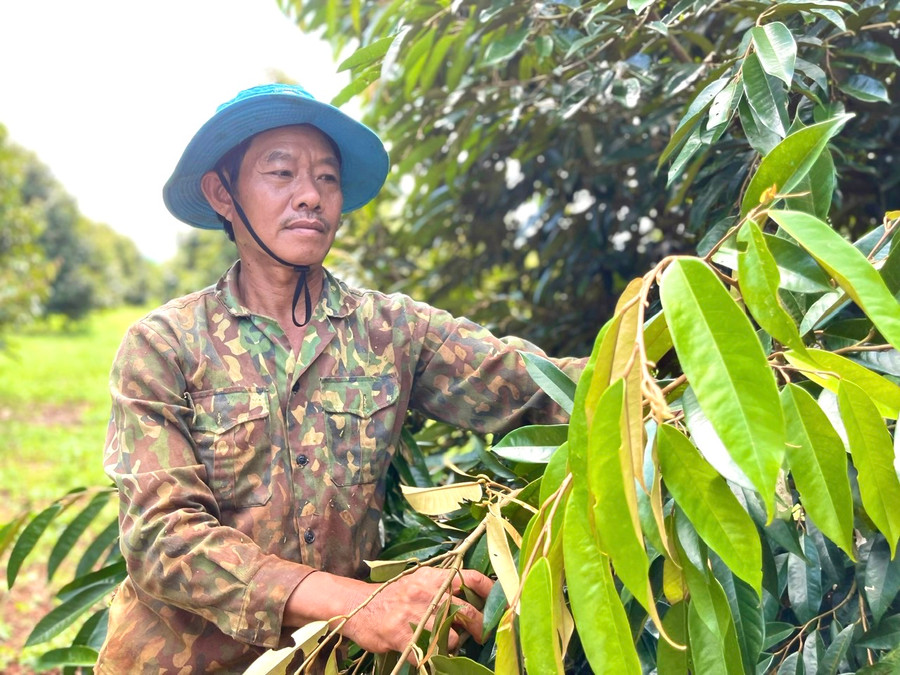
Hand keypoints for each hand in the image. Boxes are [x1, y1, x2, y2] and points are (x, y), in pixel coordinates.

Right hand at [343, 566, 493, 655]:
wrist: (357, 606)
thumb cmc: (393, 595)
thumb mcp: (418, 581)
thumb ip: (442, 585)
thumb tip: (472, 596)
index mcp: (432, 578)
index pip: (469, 577)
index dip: (489, 590)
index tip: (501, 602)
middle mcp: (426, 594)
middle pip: (467, 612)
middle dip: (480, 626)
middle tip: (481, 635)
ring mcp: (415, 616)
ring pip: (451, 637)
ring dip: (453, 645)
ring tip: (446, 644)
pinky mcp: (402, 637)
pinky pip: (429, 654)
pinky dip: (433, 659)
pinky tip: (429, 655)